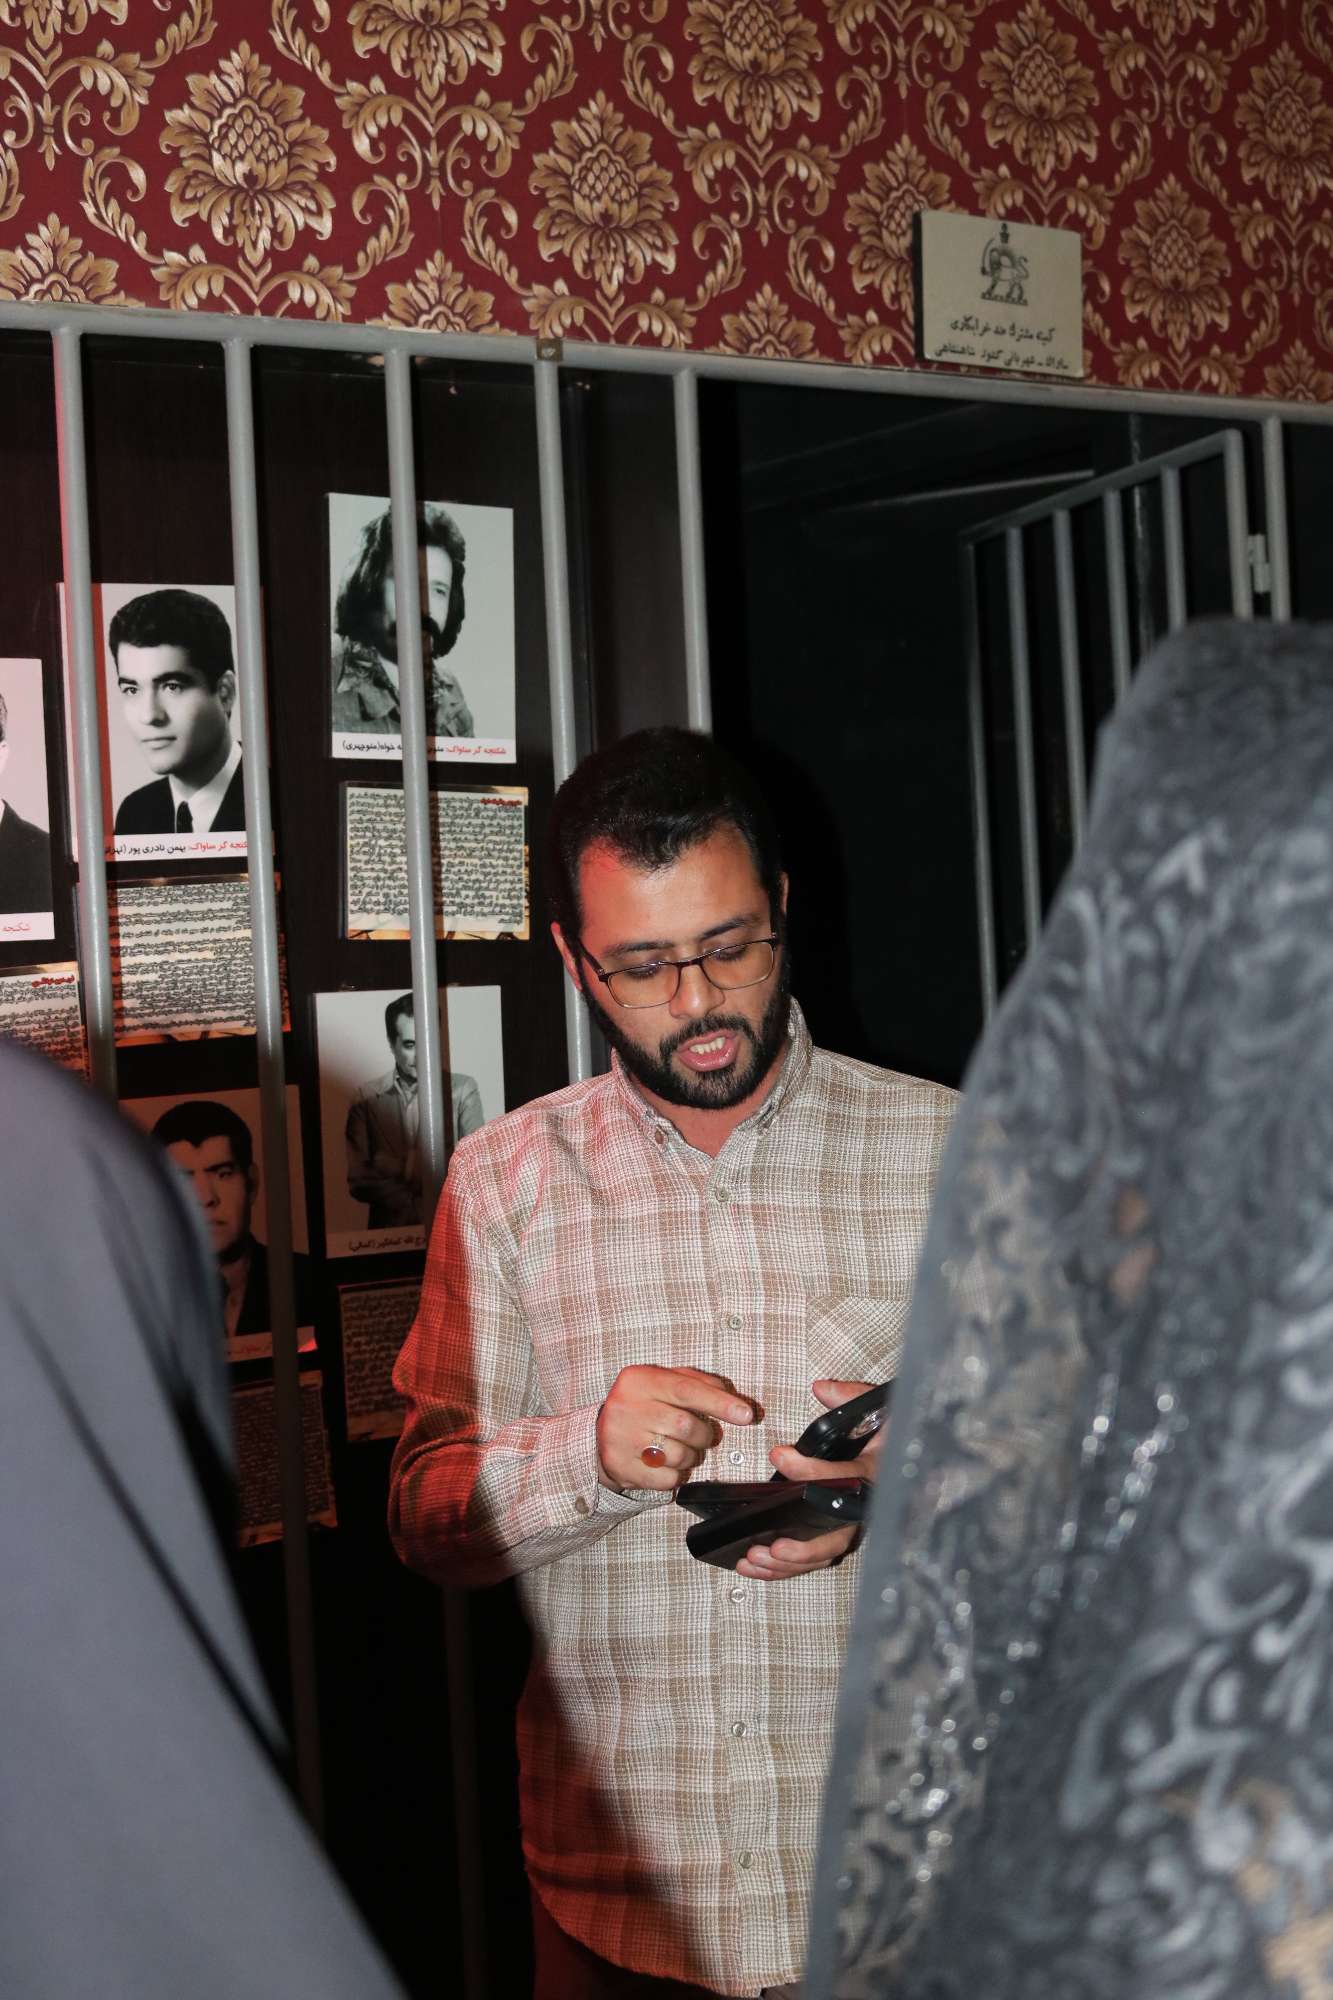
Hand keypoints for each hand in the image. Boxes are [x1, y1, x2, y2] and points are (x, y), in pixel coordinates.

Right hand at [597, 1365, 753, 1492]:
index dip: (720, 1403)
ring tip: (680, 1448)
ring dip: (690, 1457)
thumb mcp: (665, 1382)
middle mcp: (626, 1407)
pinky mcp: (620, 1467)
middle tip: (703, 1436)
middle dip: (704, 1435)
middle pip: (684, 1425)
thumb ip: (699, 1383)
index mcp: (639, 1380)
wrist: (601, 1434)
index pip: (686, 1390)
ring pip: (677, 1455)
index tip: (746, 1415)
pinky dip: (676, 1475)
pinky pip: (666, 1479)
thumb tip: (735, 1401)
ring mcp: (620, 1439)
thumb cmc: (644, 1404)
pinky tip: (665, 1464)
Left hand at [736, 1379, 879, 1581]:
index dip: (810, 1471)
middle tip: (771, 1546)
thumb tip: (822, 1388)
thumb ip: (851, 1396)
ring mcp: (856, 1523)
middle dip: (803, 1547)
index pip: (844, 1477)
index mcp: (877, 1472)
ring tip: (754, 1559)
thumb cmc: (895, 1432)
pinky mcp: (843, 1532)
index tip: (779, 1456)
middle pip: (838, 1536)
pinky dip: (786, 1567)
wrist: (916, 1450)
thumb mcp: (882, 1407)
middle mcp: (868, 1505)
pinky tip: (756, 1566)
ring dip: (788, 1564)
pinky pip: (816, 1556)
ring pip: (824, 1553)